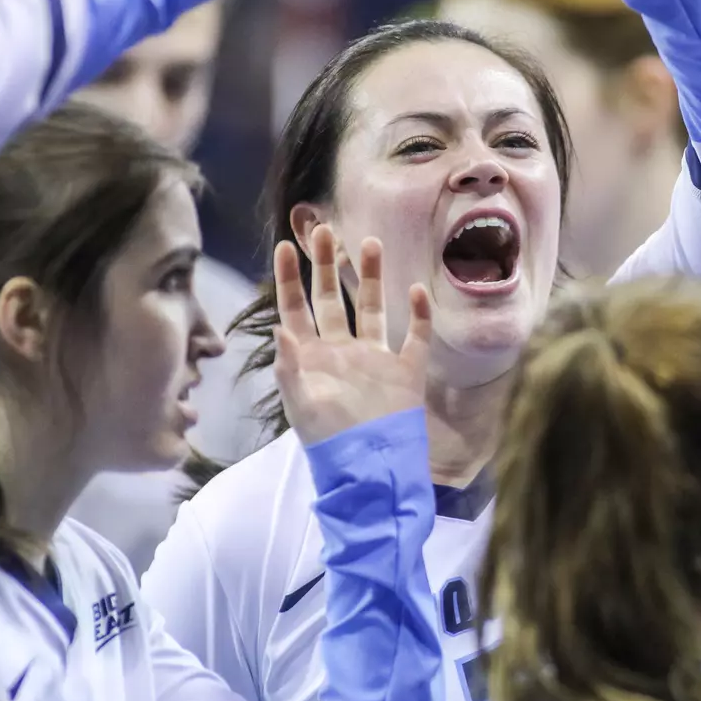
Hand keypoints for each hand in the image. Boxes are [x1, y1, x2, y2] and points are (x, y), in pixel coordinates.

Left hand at [273, 225, 431, 443]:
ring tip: (370, 242)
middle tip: (323, 228)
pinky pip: (416, 336)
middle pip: (332, 299)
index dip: (290, 279)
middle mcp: (342, 352)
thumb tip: (280, 328)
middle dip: (326, 265)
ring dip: (372, 277)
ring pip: (373, 308)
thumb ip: (290, 367)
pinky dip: (419, 314)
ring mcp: (376, 360)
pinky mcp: (406, 372)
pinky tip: (417, 289)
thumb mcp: (301, 406)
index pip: (296, 309)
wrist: (372, 472)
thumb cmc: (330, 444)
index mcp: (312, 358)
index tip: (286, 245)